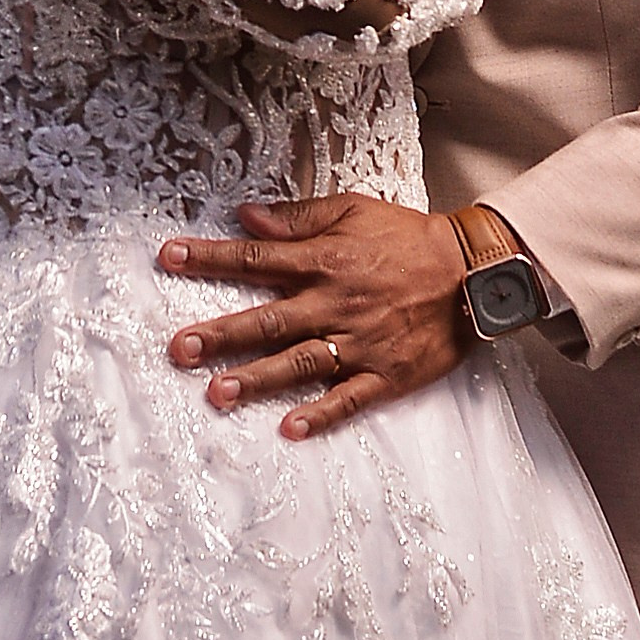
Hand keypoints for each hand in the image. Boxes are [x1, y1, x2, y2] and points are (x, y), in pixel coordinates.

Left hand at [159, 194, 468, 437]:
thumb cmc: (407, 237)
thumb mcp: (352, 209)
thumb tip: (247, 214)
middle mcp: (333, 303)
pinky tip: (289, 429)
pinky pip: (348, 399)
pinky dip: (320, 415)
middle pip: (268, 320)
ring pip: (299, 364)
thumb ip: (298, 216)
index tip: (168, 258)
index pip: (255, 258)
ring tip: (217, 393)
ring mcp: (359, 343)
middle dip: (220, 334)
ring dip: (257, 379)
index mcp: (323, 259)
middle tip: (178, 349)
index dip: (209, 259)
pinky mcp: (385, 374)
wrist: (471, 271)